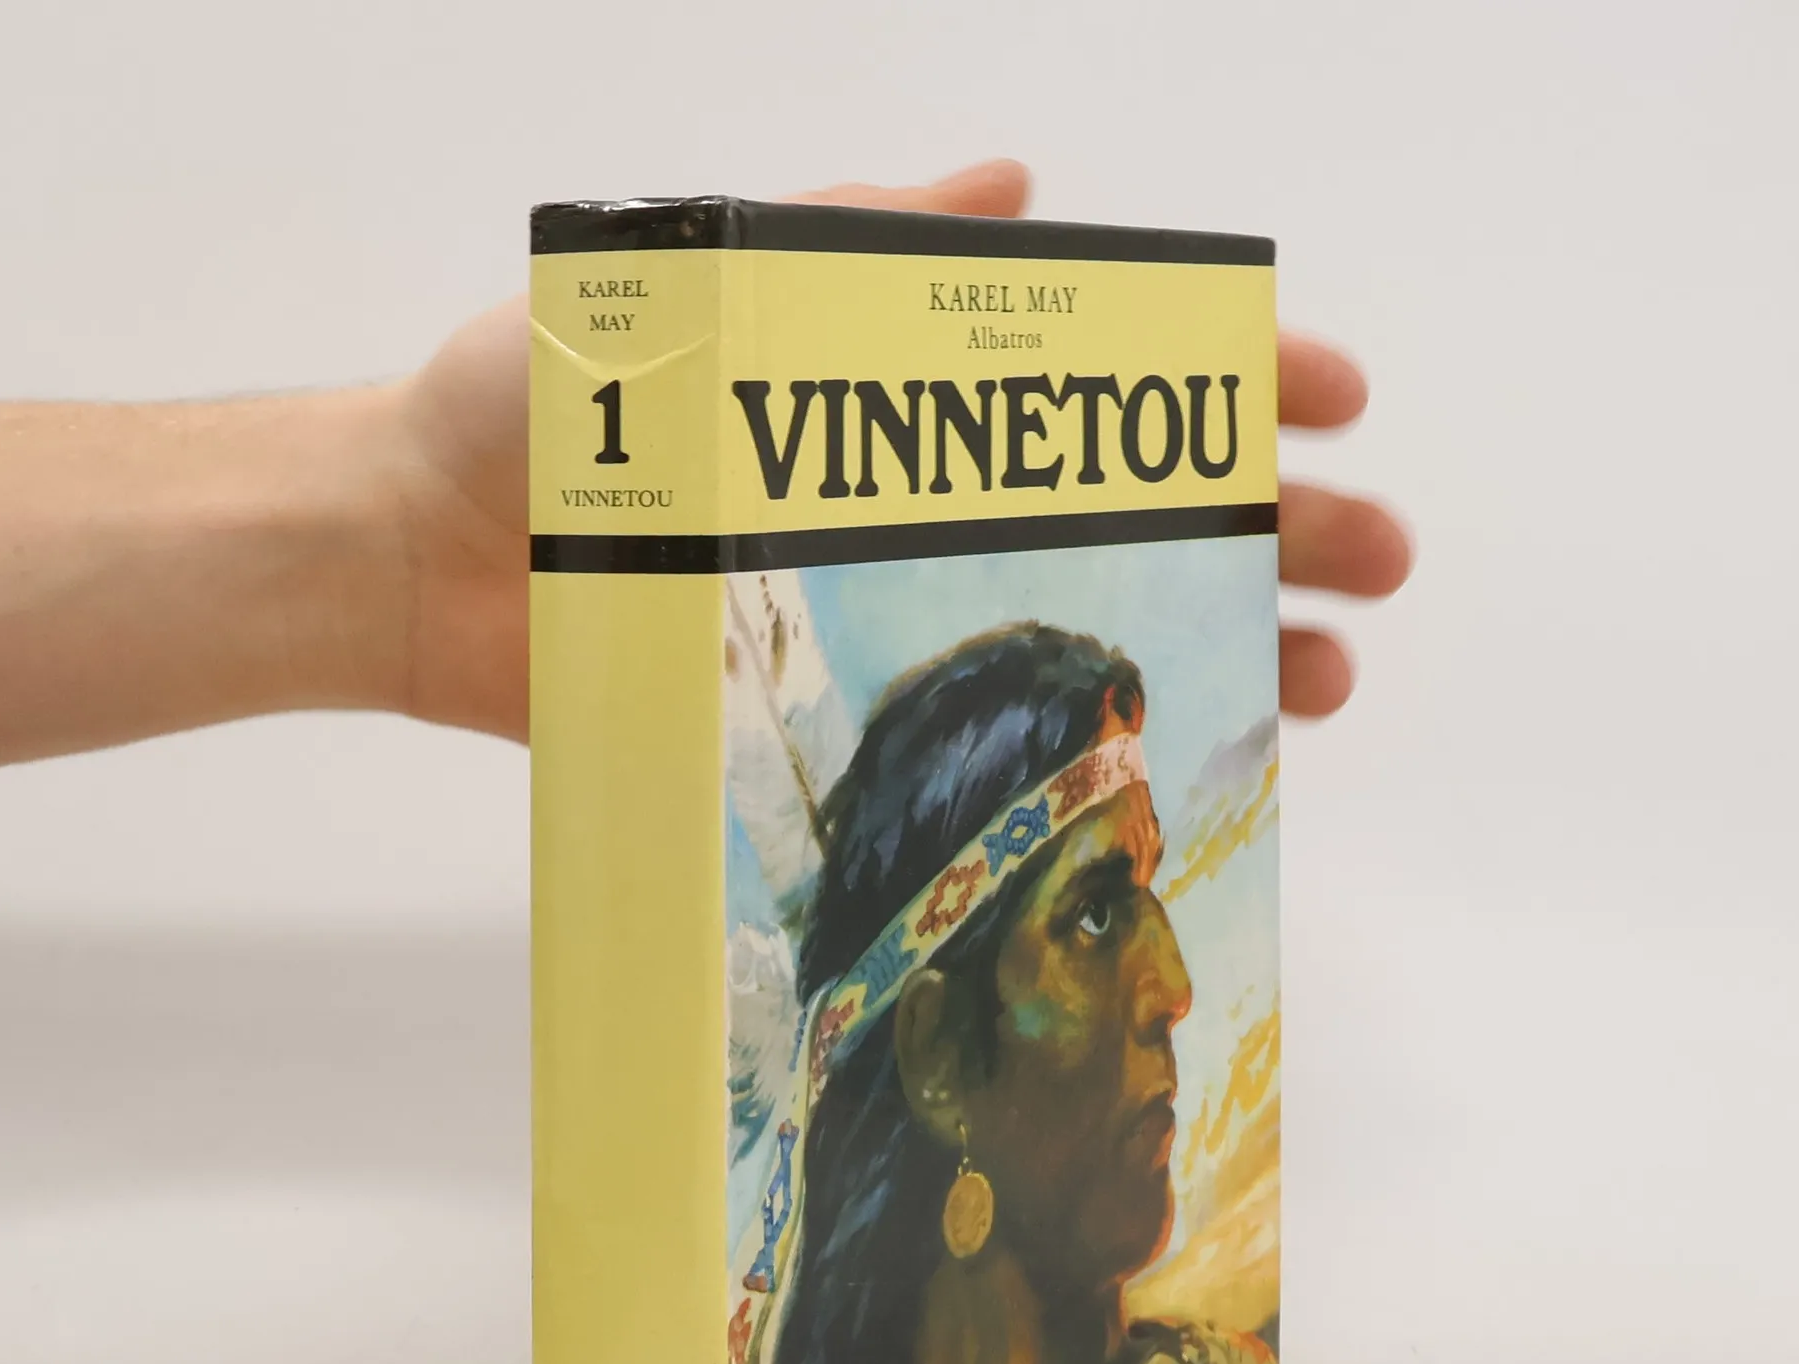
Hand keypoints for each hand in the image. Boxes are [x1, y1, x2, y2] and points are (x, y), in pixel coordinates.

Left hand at [391, 160, 1409, 737]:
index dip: (1228, 379)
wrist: (418, 555)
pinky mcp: (842, 708)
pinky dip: (1101, 740)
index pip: (1104, 376)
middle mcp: (919, 498)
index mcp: (905, 387)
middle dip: (1275, 522)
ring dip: (1225, 640)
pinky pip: (995, 730)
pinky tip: (1192, 748)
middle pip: (1134, 506)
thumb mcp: (695, 281)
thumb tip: (1014, 181)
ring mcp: (891, 608)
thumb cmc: (534, 403)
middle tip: (1380, 555)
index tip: (1328, 395)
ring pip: (1096, 622)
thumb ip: (847, 237)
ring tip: (1327, 676)